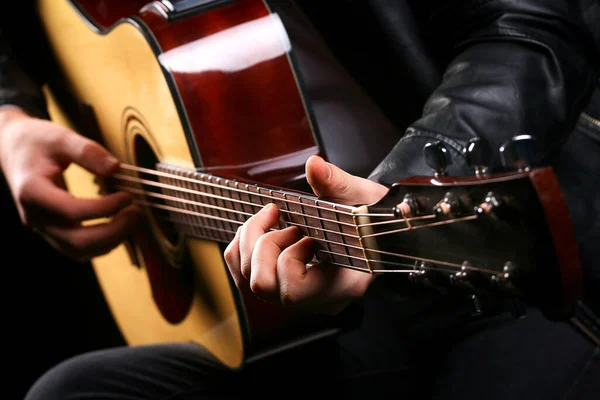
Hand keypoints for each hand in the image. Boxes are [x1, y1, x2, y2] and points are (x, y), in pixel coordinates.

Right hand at [0, 107, 138, 260]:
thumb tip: (116, 168)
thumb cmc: (35, 142)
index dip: (104, 208)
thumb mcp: (60, 137)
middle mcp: (35, 216)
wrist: (12, 149)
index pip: (72, 211)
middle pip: (77, 242)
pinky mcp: (52, 231)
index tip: (127, 196)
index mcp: (32, 191)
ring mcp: (42, 227)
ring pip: (78, 251)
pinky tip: (118, 225)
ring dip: (110, 241)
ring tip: (131, 219)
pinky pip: (78, 248)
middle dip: (112, 232)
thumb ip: (88, 151)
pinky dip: (102, 243)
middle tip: (135, 213)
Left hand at [224, 155, 387, 314]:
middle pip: (263, 286)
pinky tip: (263, 226)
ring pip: (247, 282)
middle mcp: (317, 299)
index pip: (294, 289)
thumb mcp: (364, 198)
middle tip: (286, 223)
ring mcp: (299, 297)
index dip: (289, 256)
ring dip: (250, 242)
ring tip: (274, 219)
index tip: (306, 233)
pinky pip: (242, 276)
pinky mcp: (283, 287)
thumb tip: (315, 166)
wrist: (377, 232)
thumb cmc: (375, 219)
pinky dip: (242, 246)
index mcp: (342, 285)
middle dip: (264, 245)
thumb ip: (338, 184)